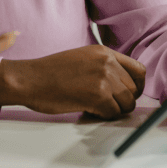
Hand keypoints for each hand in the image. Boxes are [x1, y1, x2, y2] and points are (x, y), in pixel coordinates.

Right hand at [0, 45, 145, 118]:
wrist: (28, 79)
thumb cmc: (48, 73)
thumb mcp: (80, 59)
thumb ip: (102, 67)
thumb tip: (121, 86)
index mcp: (103, 52)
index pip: (138, 70)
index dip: (136, 86)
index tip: (128, 95)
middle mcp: (107, 62)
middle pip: (134, 89)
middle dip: (122, 100)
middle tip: (105, 105)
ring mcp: (104, 78)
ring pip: (127, 103)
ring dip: (113, 109)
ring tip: (93, 107)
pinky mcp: (98, 95)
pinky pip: (113, 113)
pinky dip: (103, 116)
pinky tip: (87, 109)